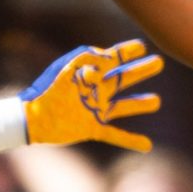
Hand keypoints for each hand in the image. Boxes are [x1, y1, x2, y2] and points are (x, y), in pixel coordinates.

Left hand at [21, 39, 162, 151]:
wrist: (34, 117)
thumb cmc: (48, 89)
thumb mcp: (68, 67)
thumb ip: (89, 57)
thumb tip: (109, 57)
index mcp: (89, 73)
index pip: (113, 59)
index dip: (127, 52)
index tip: (142, 46)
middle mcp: (95, 90)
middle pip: (123, 78)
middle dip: (140, 70)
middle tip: (159, 62)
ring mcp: (94, 109)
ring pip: (123, 106)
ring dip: (140, 104)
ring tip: (156, 101)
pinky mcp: (92, 128)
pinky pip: (115, 135)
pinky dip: (131, 141)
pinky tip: (147, 145)